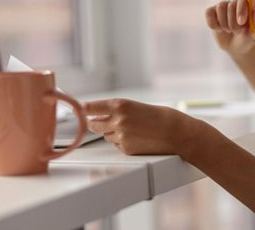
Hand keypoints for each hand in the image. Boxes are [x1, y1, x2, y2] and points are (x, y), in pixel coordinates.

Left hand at [83, 98, 200, 154]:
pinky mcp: (126, 149)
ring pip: (105, 135)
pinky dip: (122, 142)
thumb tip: (98, 114)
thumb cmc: (161, 117)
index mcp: (120, 105)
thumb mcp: (137, 106)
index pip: (90, 107)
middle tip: (99, 121)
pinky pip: (116, 145)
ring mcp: (121, 136)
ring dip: (111, 132)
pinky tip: (137, 138)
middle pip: (93, 124)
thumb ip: (117, 109)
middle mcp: (118, 120)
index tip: (76, 110)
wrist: (177, 133)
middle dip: (95, 123)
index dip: (82, 110)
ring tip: (131, 129)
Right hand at [205, 0, 254, 55]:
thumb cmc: (248, 37)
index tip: (241, 22)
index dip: (241, 7)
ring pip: (220, 8)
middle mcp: (235, 2)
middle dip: (233, 22)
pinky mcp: (212, 12)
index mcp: (249, 3)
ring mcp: (223, 6)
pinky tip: (219, 29)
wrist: (236, 47)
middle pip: (230, 4)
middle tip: (237, 31)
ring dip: (224, 24)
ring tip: (230, 31)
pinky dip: (213, 24)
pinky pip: (209, 13)